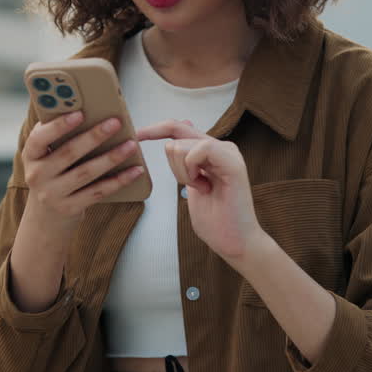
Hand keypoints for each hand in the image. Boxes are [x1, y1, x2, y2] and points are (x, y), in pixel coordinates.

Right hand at [20, 111, 145, 229]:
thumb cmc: (51, 173)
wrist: (46, 216)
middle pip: (69, 153)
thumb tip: (83, 107)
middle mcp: (37, 175)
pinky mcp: (70, 208)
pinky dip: (118, 181)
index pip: (39, 137)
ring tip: (131, 145)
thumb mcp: (45, 155)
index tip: (79, 113)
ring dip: (111, 158)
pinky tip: (134, 170)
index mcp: (31, 154)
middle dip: (94, 137)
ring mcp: (53, 194)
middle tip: (115, 123)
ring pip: (86, 173)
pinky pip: (98, 192)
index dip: (58, 126)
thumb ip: (56, 135)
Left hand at [138, 119, 265, 264]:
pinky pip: (200, 150)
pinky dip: (192, 171)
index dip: (156, 129)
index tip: (137, 135)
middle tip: (193, 186)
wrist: (234, 243)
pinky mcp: (233, 162)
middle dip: (173, 166)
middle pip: (176, 135)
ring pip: (181, 146)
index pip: (178, 128)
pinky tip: (205, 186)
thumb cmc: (215, 221)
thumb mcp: (190, 184)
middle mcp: (220, 147)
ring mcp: (228, 152)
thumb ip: (184, 160)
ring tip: (203, 189)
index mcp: (209, 151)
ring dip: (183, 174)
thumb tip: (180, 132)